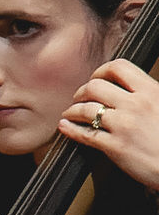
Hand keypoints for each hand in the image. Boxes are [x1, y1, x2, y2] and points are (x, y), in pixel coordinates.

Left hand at [58, 60, 158, 191]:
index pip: (118, 67)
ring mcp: (124, 125)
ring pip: (85, 109)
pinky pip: (84, 134)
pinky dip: (70, 129)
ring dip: (72, 110)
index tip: (96, 79)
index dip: (101, 71)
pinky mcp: (116, 147)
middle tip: (80, 99)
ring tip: (71, 114)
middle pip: (95, 86)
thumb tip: (129, 89)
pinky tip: (65, 126)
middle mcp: (137, 105)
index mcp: (152, 92)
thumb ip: (149, 95)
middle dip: (82, 92)